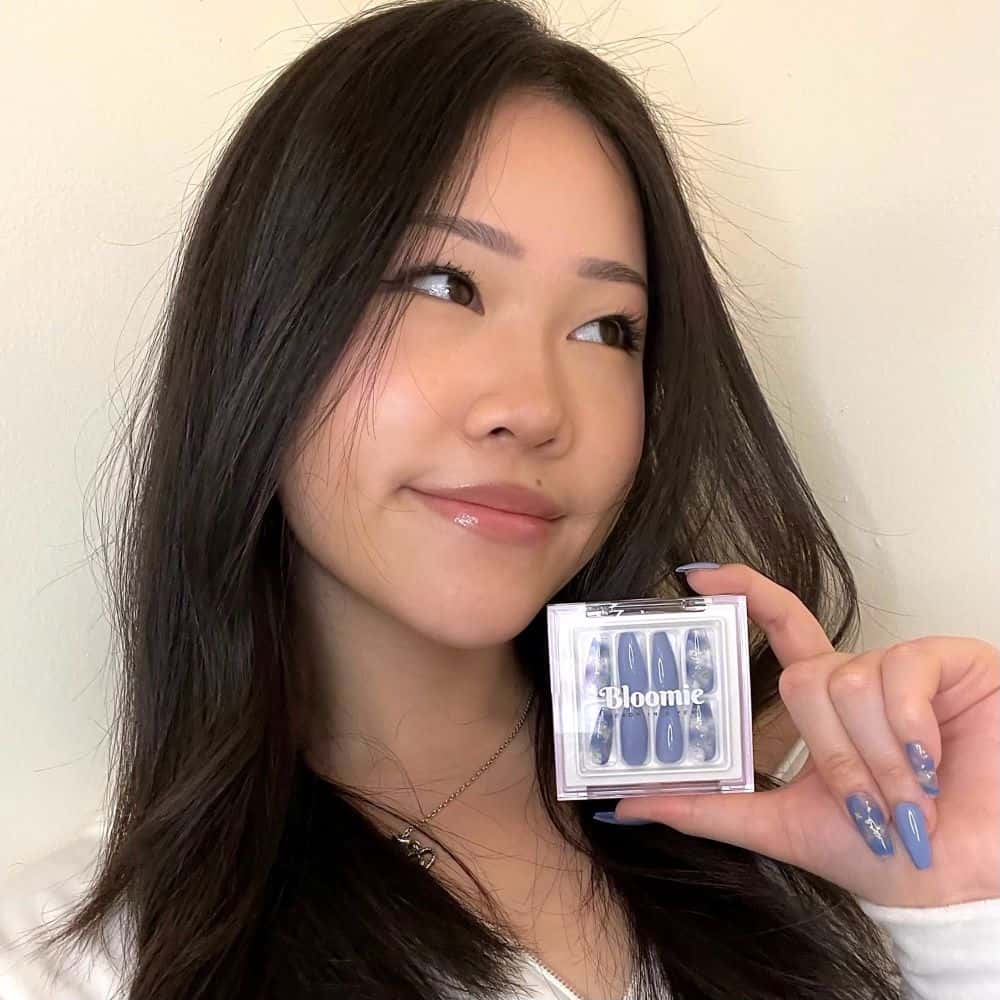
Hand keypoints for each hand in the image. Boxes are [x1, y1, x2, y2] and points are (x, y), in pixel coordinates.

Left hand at [612, 563, 999, 907]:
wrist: (960, 883)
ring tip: (911, 800)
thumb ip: (706, 810)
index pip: (781, 625)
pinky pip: (903, 671)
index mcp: (824, 702)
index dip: (744, 591)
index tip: (696, 576)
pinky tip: (932, 760)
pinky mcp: (954, 663)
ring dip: (876, 758)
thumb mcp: (781, 824)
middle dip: (833, 754)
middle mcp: (860, 675)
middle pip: (806, 677)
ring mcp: (908, 666)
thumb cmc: (882, 855)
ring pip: (850, 681)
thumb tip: (623, 807)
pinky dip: (909, 727)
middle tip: (865, 806)